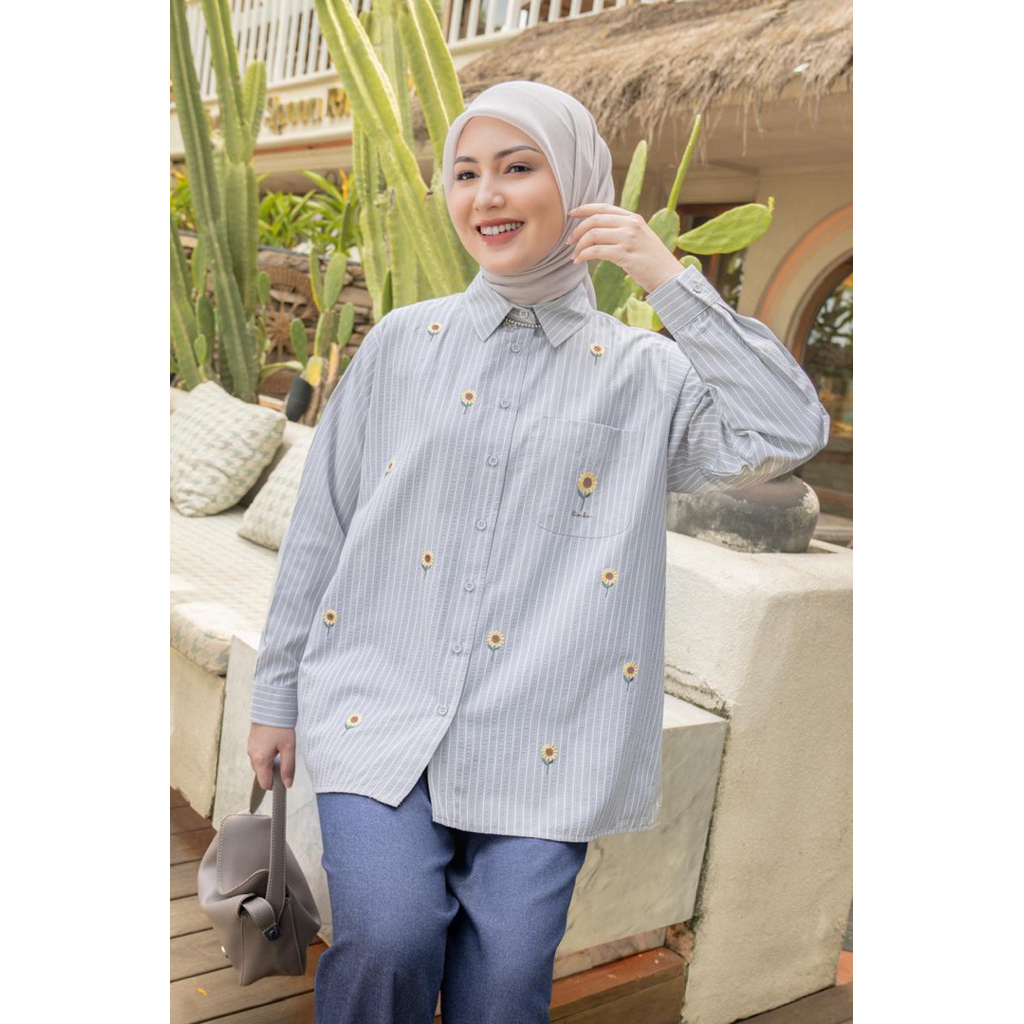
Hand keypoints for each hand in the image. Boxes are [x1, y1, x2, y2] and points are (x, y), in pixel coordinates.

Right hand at [248, 723, 295, 789]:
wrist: (270, 706)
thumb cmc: (279, 726)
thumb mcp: (289, 747)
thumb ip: (288, 767)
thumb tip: (288, 784)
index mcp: (260, 760)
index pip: (265, 784)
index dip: (276, 785)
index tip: (285, 778)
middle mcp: (252, 756)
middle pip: (262, 775)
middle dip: (274, 773)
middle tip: (286, 760)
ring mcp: (250, 749)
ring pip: (260, 765)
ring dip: (270, 763)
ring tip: (282, 750)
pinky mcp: (252, 742)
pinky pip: (259, 755)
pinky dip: (267, 755)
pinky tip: (276, 745)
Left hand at [566, 203, 683, 294]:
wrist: (669, 276)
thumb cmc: (652, 261)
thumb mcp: (640, 238)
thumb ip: (623, 230)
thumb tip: (598, 231)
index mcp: (633, 218)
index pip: (603, 207)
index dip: (584, 209)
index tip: (571, 214)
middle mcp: (630, 225)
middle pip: (595, 220)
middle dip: (577, 230)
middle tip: (569, 241)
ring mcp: (628, 239)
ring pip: (593, 235)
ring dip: (579, 245)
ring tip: (574, 255)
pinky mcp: (625, 254)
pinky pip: (596, 251)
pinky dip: (583, 255)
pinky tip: (579, 261)